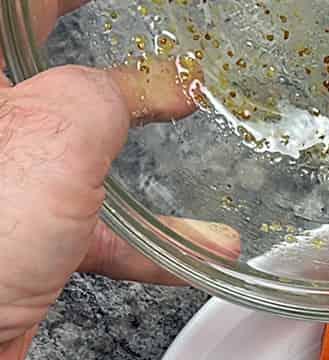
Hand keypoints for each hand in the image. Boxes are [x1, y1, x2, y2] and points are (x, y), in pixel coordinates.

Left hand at [0, 26, 235, 359]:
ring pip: (80, 146)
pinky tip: (197, 253)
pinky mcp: (23, 237)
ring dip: (141, 148)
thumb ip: (105, 97)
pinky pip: (97, 226)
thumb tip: (148, 87)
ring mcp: (6, 182)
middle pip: (47, 65)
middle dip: (110, 57)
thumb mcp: (53, 136)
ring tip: (187, 128)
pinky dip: (150, 240)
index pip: (22, 8)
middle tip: (151, 47)